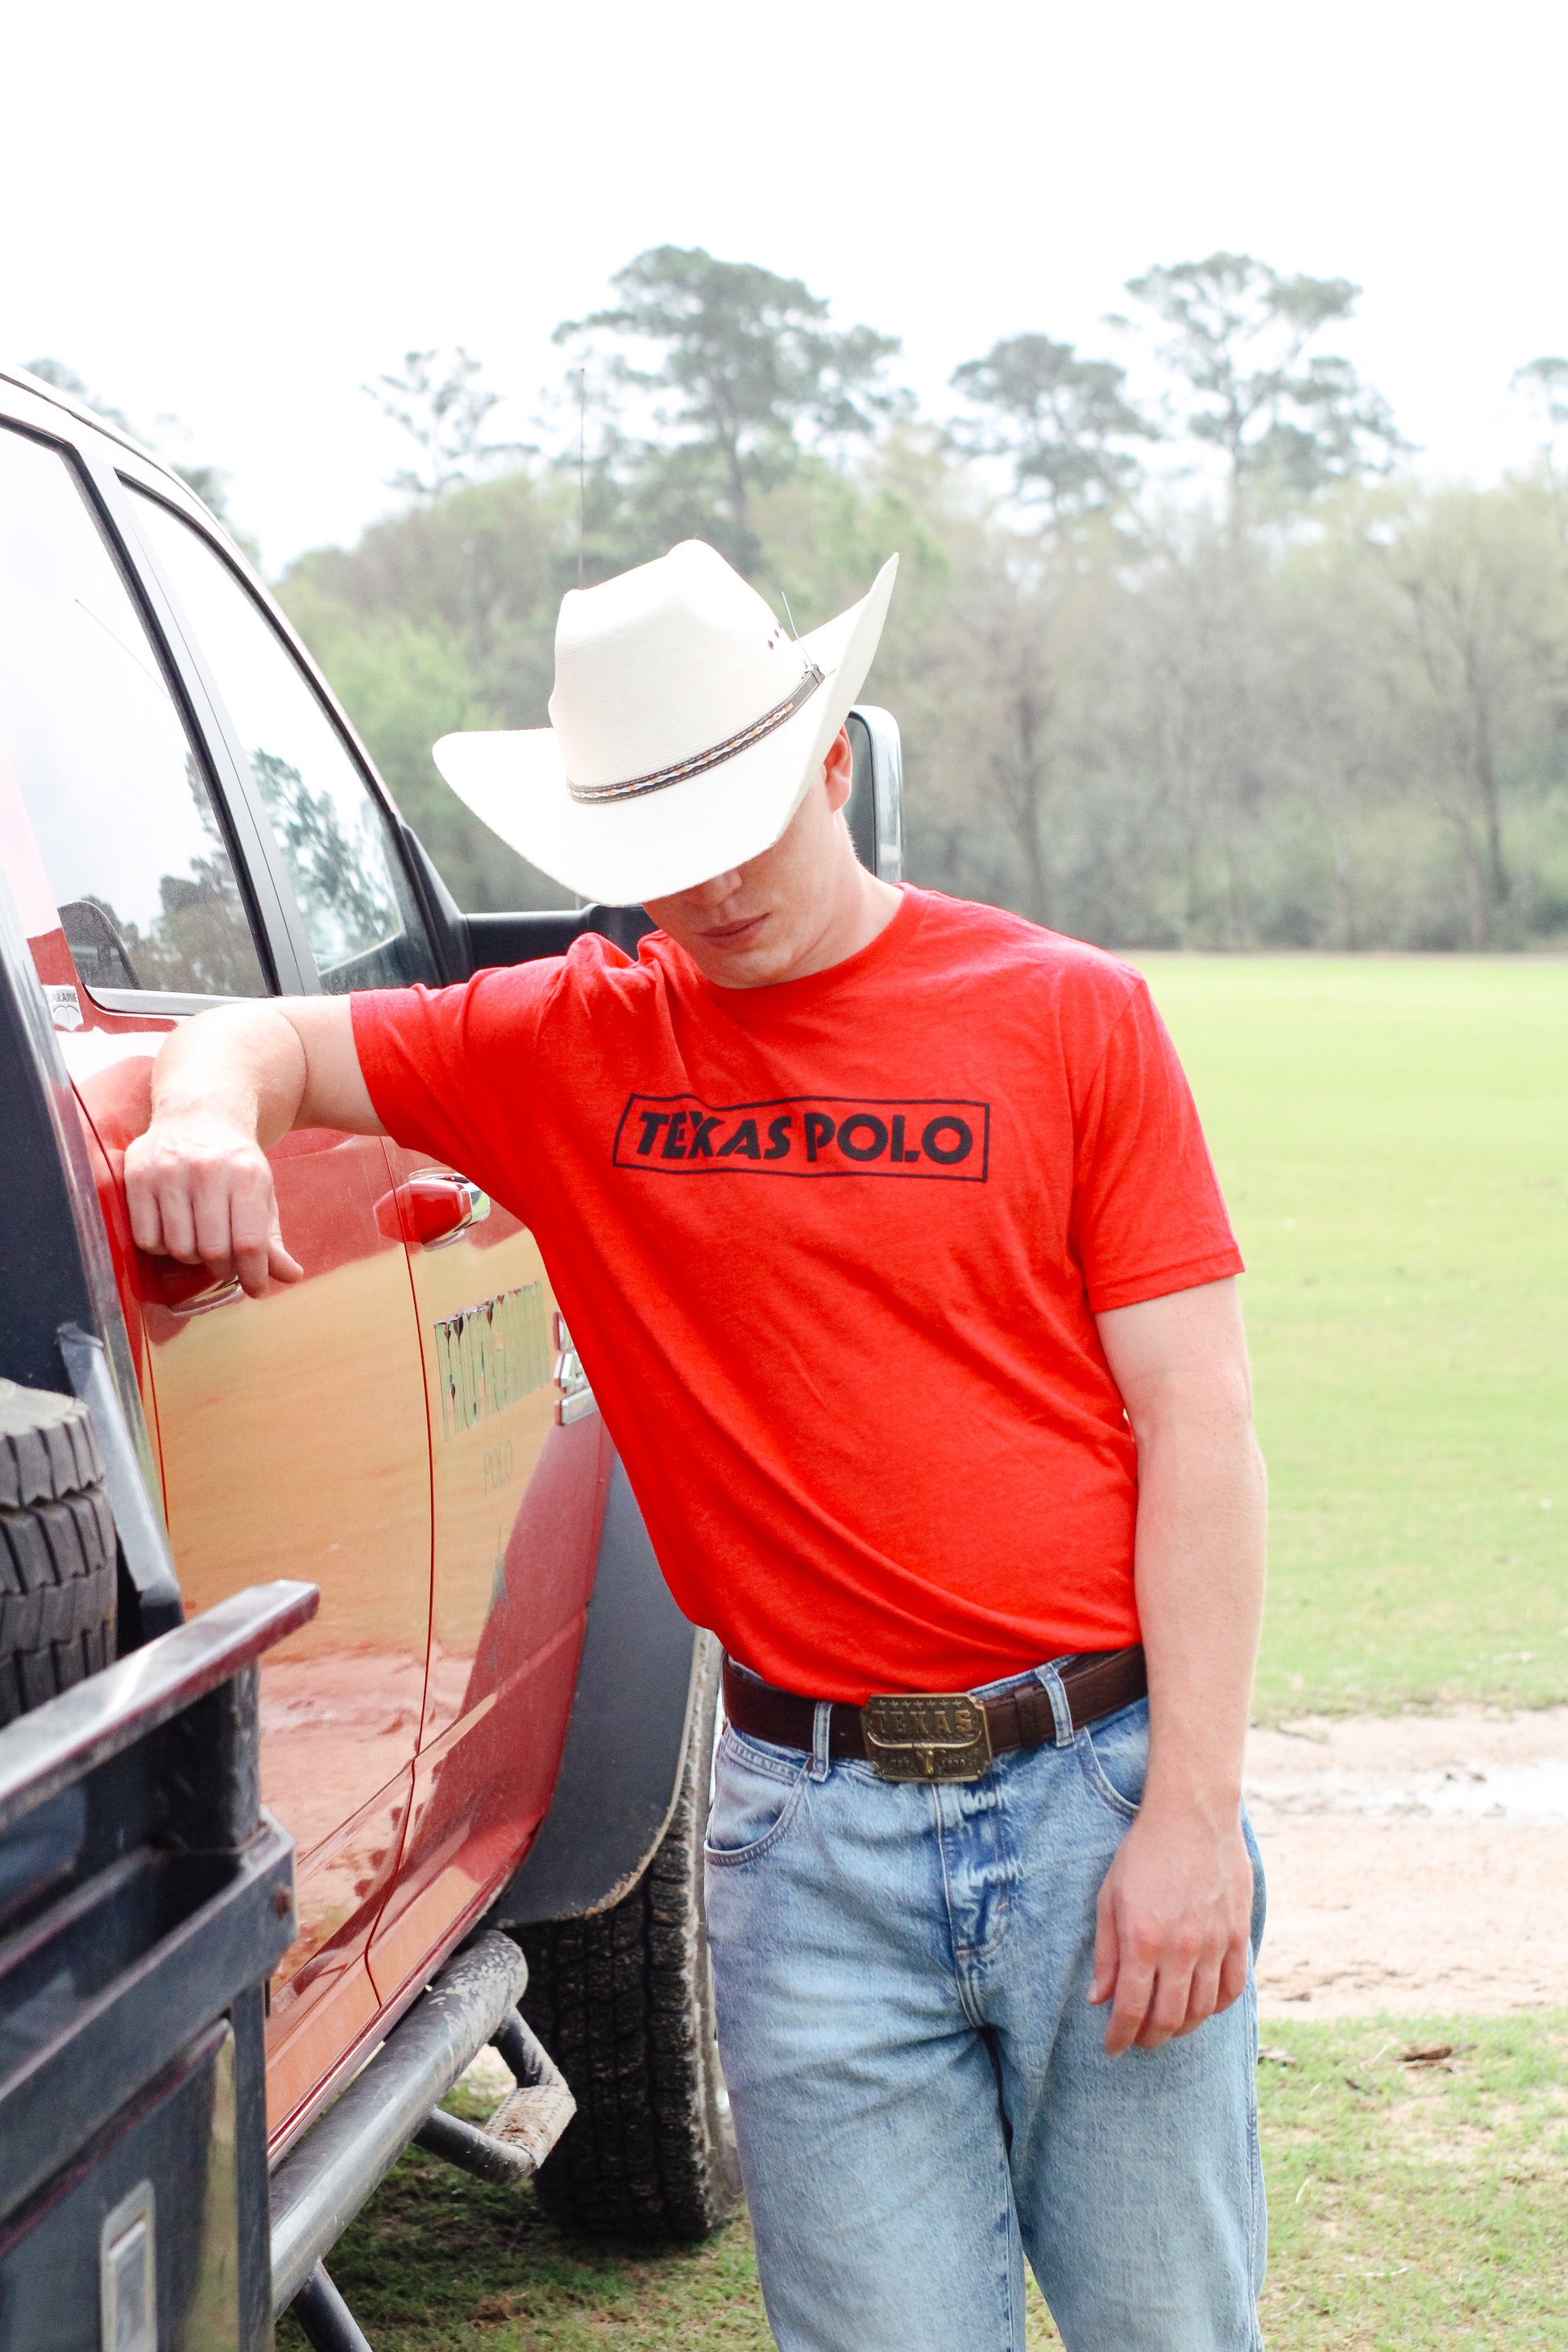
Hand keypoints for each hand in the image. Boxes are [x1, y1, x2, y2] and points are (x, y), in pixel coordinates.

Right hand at [125, 1110, 302, 1298]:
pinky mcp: (138, 1176)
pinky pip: (146, 1238)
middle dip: (222, 1269)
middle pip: (212, 1249)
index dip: (254, 1275)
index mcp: (247, 1174)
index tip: (256, 1289)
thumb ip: (272, 1239)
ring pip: (178, 1247)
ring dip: (190, 1259)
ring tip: (199, 1244)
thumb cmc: (234, 1163)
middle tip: (225, 1265)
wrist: (199, 1113)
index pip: (249, 1243)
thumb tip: (291, 1276)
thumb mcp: (261, 1193)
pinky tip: (172, 1231)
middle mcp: (207, 1170)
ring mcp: (168, 1172)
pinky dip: (160, 1247)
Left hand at [1088, 1795, 1252, 2055]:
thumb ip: (1106, 1953)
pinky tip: (1201, 2006)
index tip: (1112, 2048)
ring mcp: (1215, 1943)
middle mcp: (1181, 1947)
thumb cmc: (1144, 1853)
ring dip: (1182, 2028)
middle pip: (1169, 2019)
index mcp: (1143, 1938)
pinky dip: (1216, 2007)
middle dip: (1150, 2039)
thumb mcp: (1110, 1897)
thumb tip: (1098, 2000)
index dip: (1120, 2037)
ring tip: (1166, 2026)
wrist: (1192, 1815)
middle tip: (1138, 2040)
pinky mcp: (1238, 1934)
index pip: (1131, 2009)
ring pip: (1203, 2011)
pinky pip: (1232, 1988)